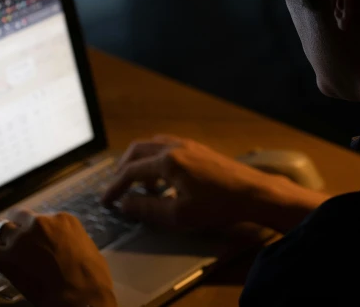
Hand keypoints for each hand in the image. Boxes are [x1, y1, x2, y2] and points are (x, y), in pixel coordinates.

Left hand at [0, 210, 116, 306]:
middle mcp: (41, 223)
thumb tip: (64, 251)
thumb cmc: (92, 278)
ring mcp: (22, 237)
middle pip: (18, 215)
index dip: (34, 232)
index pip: (41, 218)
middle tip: (11, 244)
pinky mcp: (7, 256)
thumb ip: (70, 243)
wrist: (82, 294)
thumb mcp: (87, 250)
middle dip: (13, 228)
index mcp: (64, 220)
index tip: (34, 244)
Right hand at [102, 135, 329, 231]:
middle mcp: (175, 146)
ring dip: (141, 163)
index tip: (106, 200)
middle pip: (138, 150)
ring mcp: (189, 144)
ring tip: (142, 188)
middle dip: (123, 169)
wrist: (253, 193)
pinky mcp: (200, 148)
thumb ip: (147, 208)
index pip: (131, 171)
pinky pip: (168, 146)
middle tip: (118, 189)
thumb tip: (124, 203)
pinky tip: (165, 180)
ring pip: (153, 145)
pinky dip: (156, 160)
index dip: (115, 187)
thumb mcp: (178, 215)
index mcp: (167, 161)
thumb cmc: (217, 206)